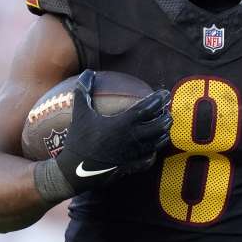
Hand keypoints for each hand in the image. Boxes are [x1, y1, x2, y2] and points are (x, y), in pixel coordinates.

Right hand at [54, 70, 171, 192]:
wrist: (74, 170)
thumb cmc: (78, 139)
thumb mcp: (79, 113)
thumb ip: (84, 90)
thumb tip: (88, 71)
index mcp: (122, 123)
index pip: (148, 108)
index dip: (159, 99)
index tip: (164, 93)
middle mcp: (132, 138)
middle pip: (159, 126)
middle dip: (166, 117)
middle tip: (167, 110)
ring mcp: (134, 154)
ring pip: (158, 142)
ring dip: (163, 132)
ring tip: (164, 126)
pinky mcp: (131, 167)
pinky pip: (150, 159)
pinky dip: (155, 151)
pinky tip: (154, 147)